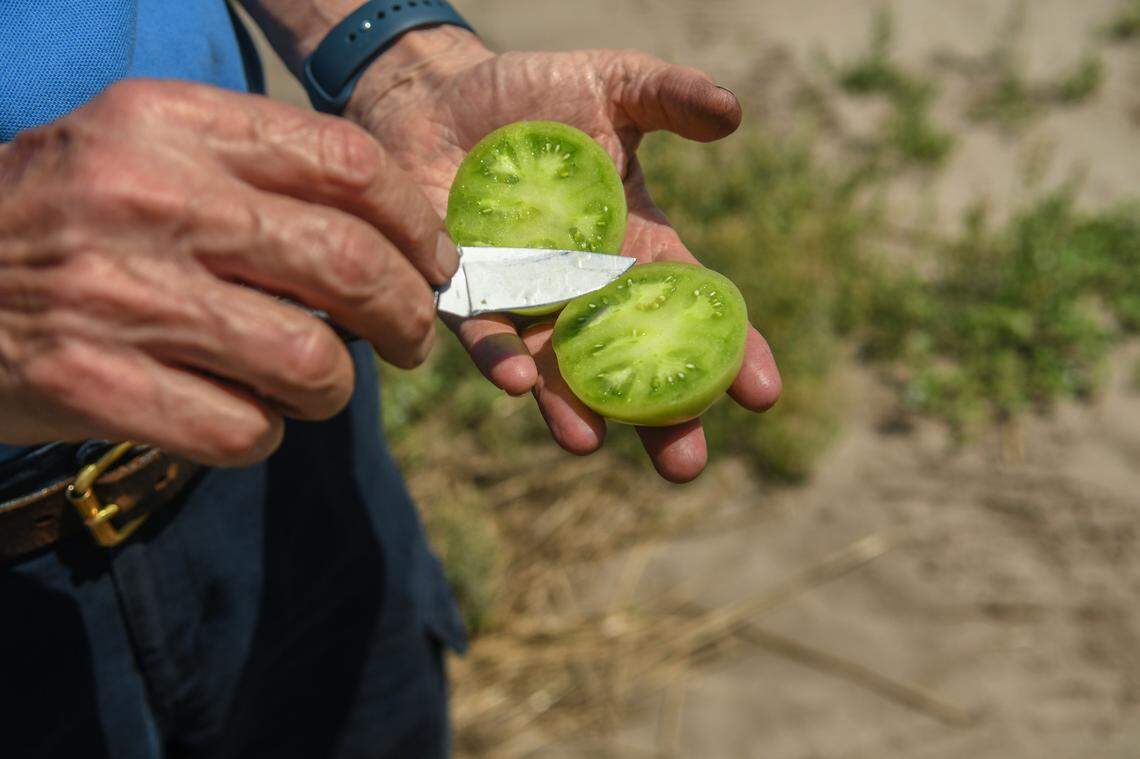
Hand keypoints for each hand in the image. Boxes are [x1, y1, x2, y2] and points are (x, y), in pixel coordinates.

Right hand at [0, 79, 456, 465]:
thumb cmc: (58, 214)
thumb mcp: (138, 149)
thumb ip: (252, 174)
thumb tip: (388, 243)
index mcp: (169, 124)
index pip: (346, 162)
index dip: (415, 222)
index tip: (435, 261)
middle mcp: (150, 200)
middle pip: (352, 266)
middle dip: (408, 317)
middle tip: (408, 339)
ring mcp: (121, 296)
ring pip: (311, 364)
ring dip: (335, 389)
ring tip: (315, 384)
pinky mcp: (96, 385)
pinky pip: (245, 431)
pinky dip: (266, 433)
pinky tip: (245, 416)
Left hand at [348, 33, 781, 481]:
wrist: (442, 92)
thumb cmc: (538, 94)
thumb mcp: (615, 85)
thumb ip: (670, 98)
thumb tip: (733, 112)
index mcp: (635, 251)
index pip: (694, 310)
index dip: (732, 351)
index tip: (763, 392)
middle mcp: (584, 290)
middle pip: (630, 365)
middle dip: (657, 418)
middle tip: (685, 465)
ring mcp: (524, 298)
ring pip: (554, 368)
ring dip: (570, 407)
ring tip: (587, 440)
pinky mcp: (462, 289)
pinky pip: (481, 331)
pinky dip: (497, 356)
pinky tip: (516, 378)